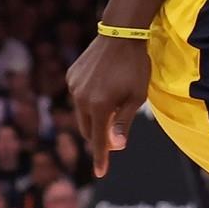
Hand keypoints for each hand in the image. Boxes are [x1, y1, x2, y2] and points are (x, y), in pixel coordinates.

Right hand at [67, 34, 152, 178]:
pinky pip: (79, 96)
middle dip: (100, 137)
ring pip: (82, 113)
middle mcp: (80, 99)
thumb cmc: (135, 67)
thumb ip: (124, 122)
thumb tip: (116, 146)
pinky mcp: (72, 76)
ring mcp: (73, 86)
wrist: (120, 34)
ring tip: (114, 107)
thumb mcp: (136, 97)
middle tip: (116, 137)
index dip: (101, 157)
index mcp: (99, 107)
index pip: (99, 139)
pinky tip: (104, 89)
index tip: (100, 173)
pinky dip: (90, 101)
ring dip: (95, 118)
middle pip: (88, 129)